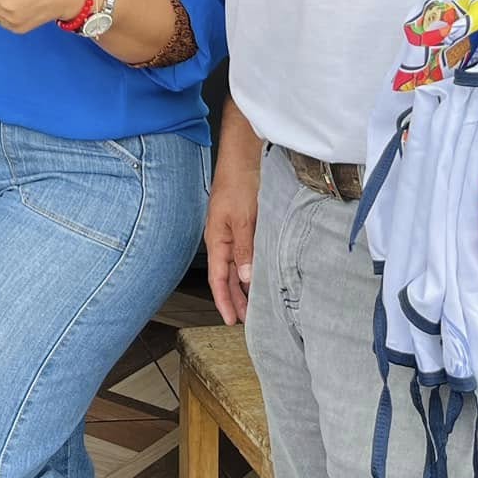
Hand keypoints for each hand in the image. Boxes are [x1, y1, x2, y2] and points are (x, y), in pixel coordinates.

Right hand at [205, 143, 259, 323]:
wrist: (243, 156)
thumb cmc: (238, 182)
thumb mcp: (243, 219)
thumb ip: (244, 249)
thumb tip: (245, 278)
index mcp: (216, 239)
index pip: (218, 279)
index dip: (224, 301)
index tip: (231, 321)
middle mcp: (222, 238)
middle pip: (226, 276)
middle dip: (235, 299)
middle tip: (247, 320)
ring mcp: (232, 231)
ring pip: (236, 266)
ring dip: (243, 285)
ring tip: (254, 303)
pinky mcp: (243, 224)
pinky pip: (245, 253)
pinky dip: (250, 267)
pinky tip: (260, 273)